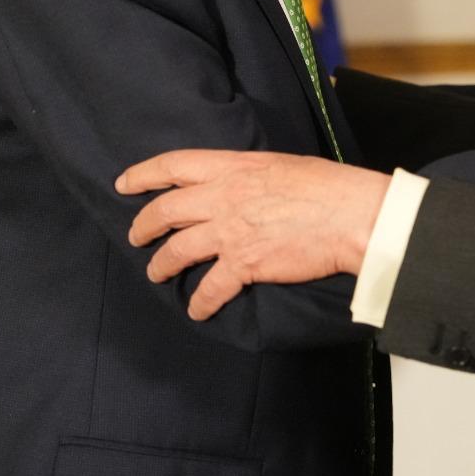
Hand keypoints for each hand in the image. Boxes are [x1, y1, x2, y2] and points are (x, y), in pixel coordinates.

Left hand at [115, 152, 391, 320]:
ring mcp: (230, 231)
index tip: (123, 183)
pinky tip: (197, 311)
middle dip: (144, 225)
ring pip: (177, 250)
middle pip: (166, 210)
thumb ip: (248, 175)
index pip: (174, 164)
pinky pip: (210, 288)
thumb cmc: (326, 186)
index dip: (143, 174)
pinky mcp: (244, 264)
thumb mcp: (279, 165)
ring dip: (162, 264)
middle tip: (136, 236)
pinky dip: (200, 303)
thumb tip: (240, 184)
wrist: (351, 215)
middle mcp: (223, 197)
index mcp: (233, 167)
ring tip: (156, 273)